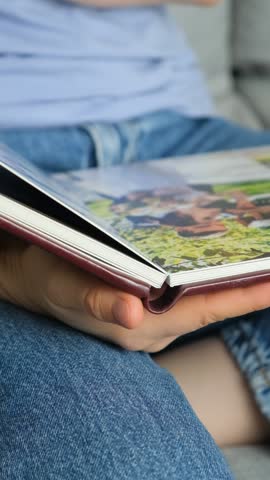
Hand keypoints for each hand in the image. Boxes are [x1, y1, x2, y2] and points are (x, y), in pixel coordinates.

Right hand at [1, 233, 269, 352]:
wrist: (37, 286)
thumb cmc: (50, 279)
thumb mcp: (65, 285)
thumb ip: (95, 301)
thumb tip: (129, 313)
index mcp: (138, 326)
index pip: (203, 310)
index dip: (241, 297)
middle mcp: (152, 327)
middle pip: (210, 307)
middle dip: (245, 288)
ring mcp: (150, 321)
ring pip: (199, 302)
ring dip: (228, 284)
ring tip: (256, 262)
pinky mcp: (146, 312)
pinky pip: (185, 298)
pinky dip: (204, 283)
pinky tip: (213, 266)